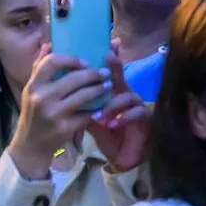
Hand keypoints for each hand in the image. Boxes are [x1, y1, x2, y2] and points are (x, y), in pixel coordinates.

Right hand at [6, 44, 109, 179]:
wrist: (31, 144)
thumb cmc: (33, 113)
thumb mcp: (31, 90)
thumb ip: (40, 68)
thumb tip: (49, 44)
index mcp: (33, 85)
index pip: (52, 62)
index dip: (71, 59)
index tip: (85, 62)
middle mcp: (42, 98)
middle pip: (73, 78)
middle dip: (93, 74)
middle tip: (105, 73)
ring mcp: (54, 114)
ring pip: (83, 96)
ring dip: (99, 90)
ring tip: (108, 86)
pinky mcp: (64, 128)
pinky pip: (86, 115)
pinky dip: (96, 110)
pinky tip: (103, 106)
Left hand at [88, 54, 149, 172]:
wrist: (124, 158)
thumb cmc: (106, 135)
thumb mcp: (90, 119)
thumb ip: (79, 103)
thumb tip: (59, 87)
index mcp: (111, 91)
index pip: (108, 72)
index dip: (108, 58)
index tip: (102, 46)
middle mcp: (125, 94)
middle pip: (120, 76)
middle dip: (114, 67)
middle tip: (106, 60)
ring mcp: (137, 105)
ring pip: (128, 95)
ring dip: (113, 104)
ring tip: (100, 115)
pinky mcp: (145, 119)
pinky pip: (137, 113)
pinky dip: (123, 117)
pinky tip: (112, 124)